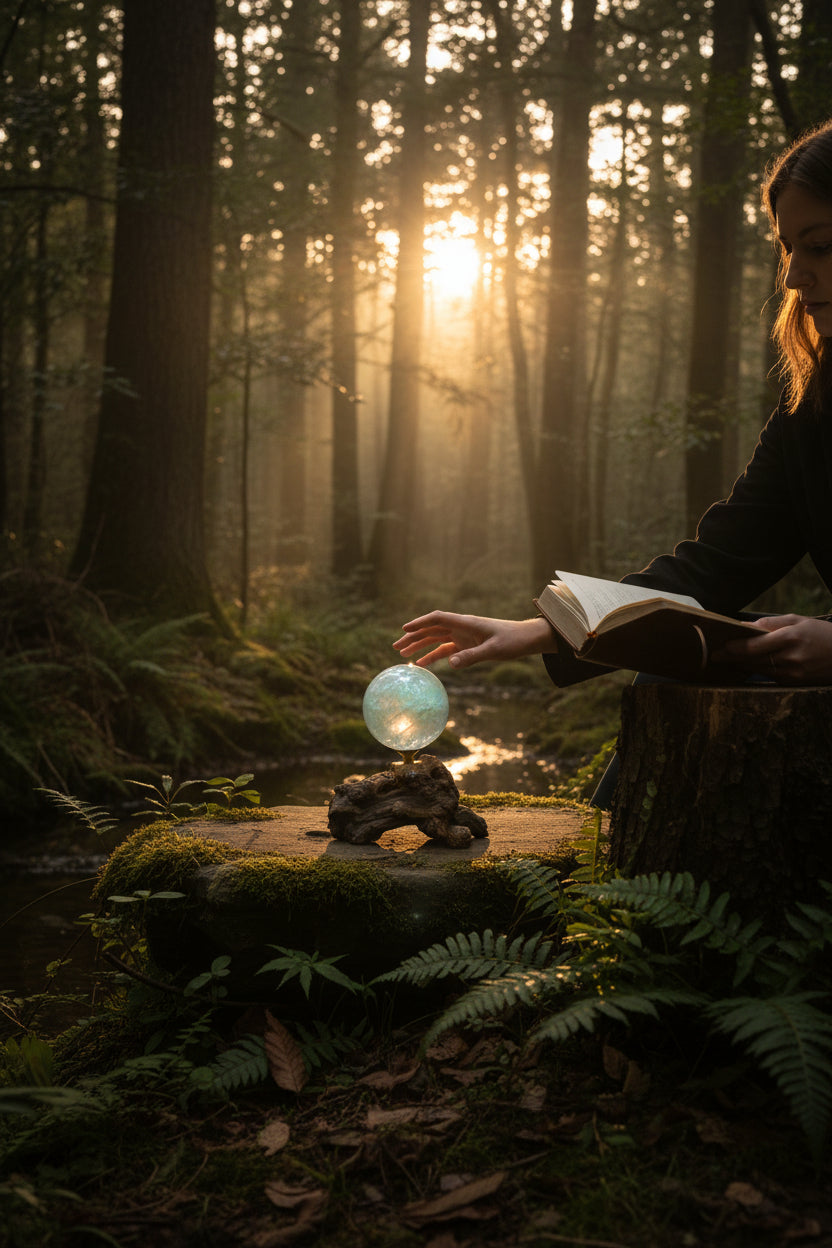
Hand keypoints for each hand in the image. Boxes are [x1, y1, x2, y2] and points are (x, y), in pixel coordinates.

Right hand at [393, 611, 556, 669]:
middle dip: (413, 636)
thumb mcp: (494, 650)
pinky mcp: (467, 645)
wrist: (527, 639)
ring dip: (419, 646)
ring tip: (402, 655)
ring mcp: (463, 636)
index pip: (437, 619)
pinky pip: (445, 649)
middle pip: (431, 629)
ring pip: (435, 639)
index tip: (404, 629)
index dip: (420, 623)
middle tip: (395, 647)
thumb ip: (472, 657)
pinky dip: (433, 655)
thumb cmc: (513, 641)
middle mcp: (461, 627)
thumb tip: (451, 664)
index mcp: (466, 623)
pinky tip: (422, 664)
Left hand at [715, 615, 831, 684]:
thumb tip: (746, 626)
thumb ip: (771, 623)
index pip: (755, 645)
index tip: (721, 645)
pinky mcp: (794, 683)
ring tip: (724, 660)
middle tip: (713, 655)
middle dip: (732, 658)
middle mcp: (791, 658)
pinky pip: (769, 677)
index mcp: (791, 638)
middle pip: (753, 659)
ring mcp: (793, 673)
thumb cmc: (822, 634)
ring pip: (759, 670)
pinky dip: (756, 671)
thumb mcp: (799, 621)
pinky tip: (744, 667)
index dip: (735, 647)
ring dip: (740, 665)